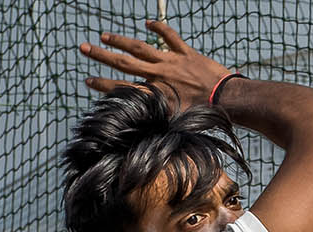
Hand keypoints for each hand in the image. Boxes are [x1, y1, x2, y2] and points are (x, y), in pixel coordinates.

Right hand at [78, 20, 231, 110]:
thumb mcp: (178, 122)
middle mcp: (159, 76)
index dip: (103, 84)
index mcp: (156, 94)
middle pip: (124, 63)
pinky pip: (170, 37)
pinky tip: (148, 23)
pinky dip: (159, 29)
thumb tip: (146, 125)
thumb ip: (160, 118)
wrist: (228, 100)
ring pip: (140, 48)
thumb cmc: (206, 116)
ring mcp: (171, 62)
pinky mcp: (186, 54)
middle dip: (102, 56)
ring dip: (121, 40)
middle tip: (84, 47)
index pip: (122, 88)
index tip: (88, 79)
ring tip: (105, 35)